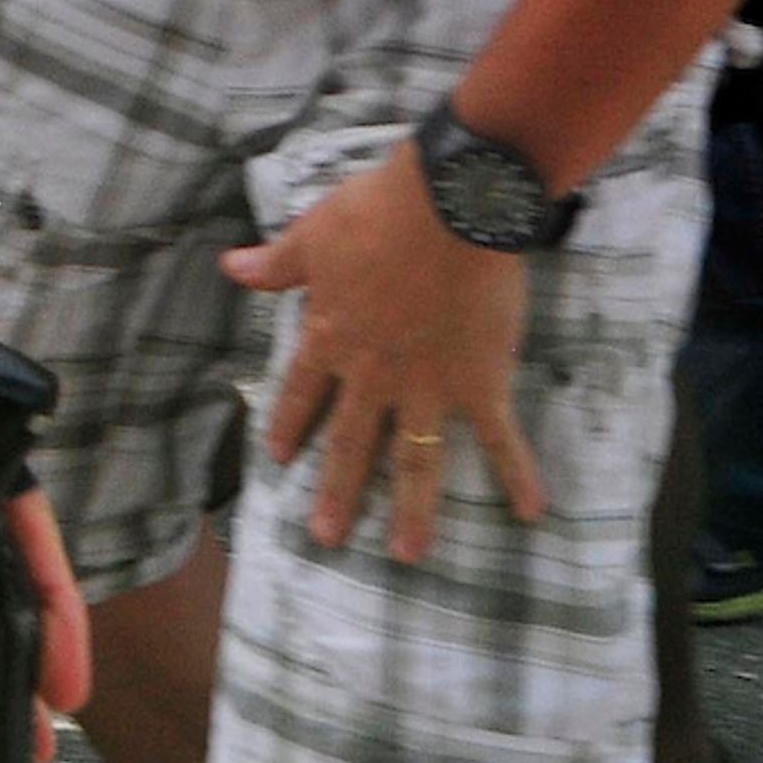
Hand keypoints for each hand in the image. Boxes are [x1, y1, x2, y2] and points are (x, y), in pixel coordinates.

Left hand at [227, 142, 542, 558]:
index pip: (301, 390)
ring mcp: (427, 386)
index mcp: (331, 337)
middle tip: (324, 537)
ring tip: (407, 555)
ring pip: (414, 459)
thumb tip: (230, 267)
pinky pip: (499, 439)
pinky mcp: (480, 384)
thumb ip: (275, 264)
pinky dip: (517, 476)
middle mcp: (374, 374)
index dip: (288, 423)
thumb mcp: (312, 234)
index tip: (276, 459)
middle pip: (349, 443)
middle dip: (336, 491)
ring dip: (411, 510)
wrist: (446, 208)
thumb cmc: (375, 212)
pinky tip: (532, 513)